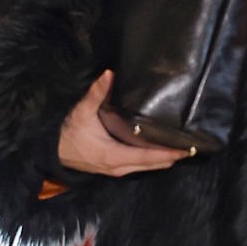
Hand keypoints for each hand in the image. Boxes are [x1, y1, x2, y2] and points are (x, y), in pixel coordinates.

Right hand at [57, 71, 195, 177]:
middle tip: (194, 146)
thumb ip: (96, 94)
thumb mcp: (82, 112)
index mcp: (114, 155)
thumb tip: (109, 74)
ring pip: (148, 167)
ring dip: (165, 159)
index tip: (187, 148)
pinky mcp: (116, 169)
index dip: (169, 153)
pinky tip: (164, 150)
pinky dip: (154, 159)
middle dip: (173, 156)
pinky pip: (141, 166)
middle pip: (154, 165)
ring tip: (184, 147)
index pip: (148, 156)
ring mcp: (118, 170)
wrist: (53, 151)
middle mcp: (119, 167)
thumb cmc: (69, 132)